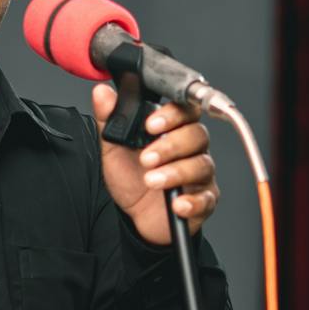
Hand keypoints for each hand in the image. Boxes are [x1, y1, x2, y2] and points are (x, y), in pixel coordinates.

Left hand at [90, 84, 219, 245]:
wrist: (135, 216)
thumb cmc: (132, 179)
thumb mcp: (115, 149)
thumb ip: (110, 120)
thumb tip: (102, 92)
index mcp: (174, 130)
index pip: (185, 110)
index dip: (172, 114)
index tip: (151, 124)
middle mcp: (192, 149)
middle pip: (197, 135)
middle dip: (170, 145)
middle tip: (146, 158)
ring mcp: (200, 174)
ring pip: (202, 165)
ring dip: (175, 172)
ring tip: (152, 180)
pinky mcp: (204, 200)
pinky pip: (206, 198)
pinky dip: (192, 201)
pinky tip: (176, 204)